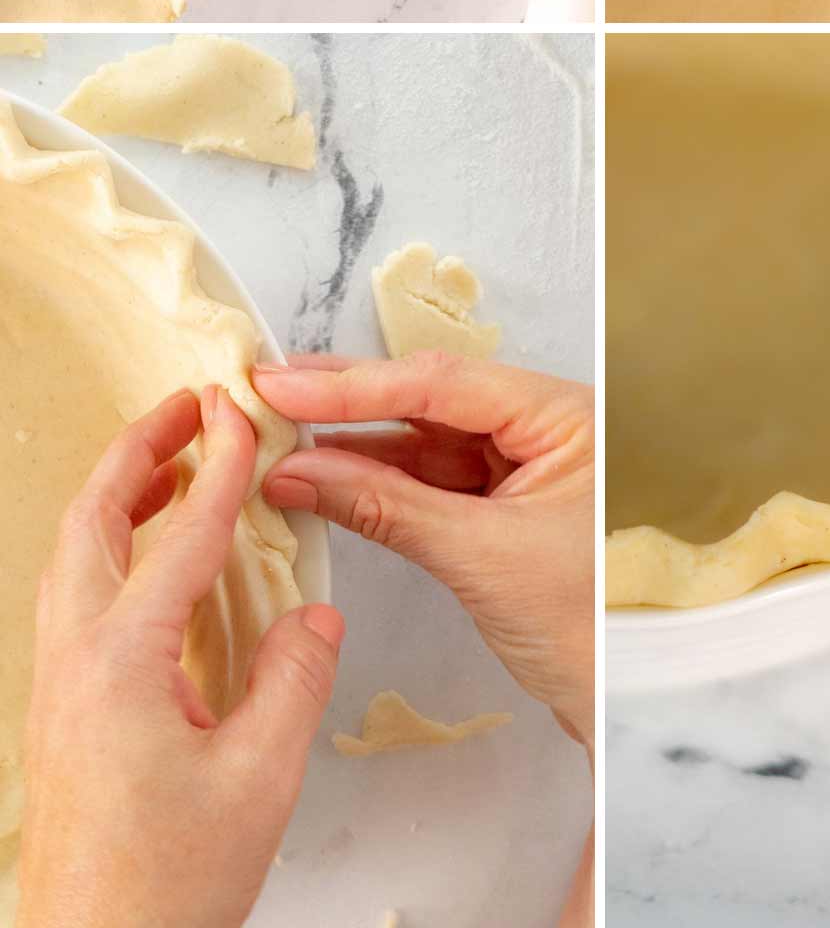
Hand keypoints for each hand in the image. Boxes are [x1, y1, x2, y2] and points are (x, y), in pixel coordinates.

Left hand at [18, 388, 343, 927]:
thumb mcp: (258, 781)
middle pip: (94, 520)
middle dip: (139, 451)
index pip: (180, 534)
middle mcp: (76, 658)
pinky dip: (115, 546)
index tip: (241, 411)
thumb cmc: (161, 888)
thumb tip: (311, 620)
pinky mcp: (63, 712)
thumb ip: (292, 683)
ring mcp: (60, 684)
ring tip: (173, 464)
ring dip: (121, 495)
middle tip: (188, 407)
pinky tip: (158, 563)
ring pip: (76, 556)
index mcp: (121, 660)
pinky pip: (80, 595)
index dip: (220, 466)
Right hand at [255, 353, 594, 757]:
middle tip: (269, 387)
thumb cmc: (584, 629)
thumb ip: (385, 506)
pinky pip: (428, 477)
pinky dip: (376, 479)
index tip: (284, 384)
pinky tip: (323, 474)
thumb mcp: (479, 557)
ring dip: (352, 441)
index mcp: (564, 416)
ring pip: (423, 437)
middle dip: (348, 397)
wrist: (619, 702)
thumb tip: (298, 472)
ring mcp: (522, 462)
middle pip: (431, 398)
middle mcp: (545, 425)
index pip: (444, 384)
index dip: (356, 383)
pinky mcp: (501, 501)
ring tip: (280, 433)